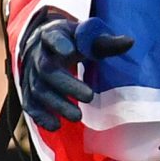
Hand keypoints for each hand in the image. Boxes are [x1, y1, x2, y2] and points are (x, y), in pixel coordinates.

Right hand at [18, 14, 133, 129]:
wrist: (47, 47)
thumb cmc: (73, 41)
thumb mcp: (87, 38)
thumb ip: (105, 43)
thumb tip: (130, 42)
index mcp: (53, 35)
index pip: (52, 36)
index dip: (58, 43)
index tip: (70, 50)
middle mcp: (38, 54)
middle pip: (47, 69)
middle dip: (67, 84)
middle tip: (89, 96)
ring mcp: (31, 73)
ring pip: (38, 89)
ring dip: (57, 104)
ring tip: (77, 116)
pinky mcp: (29, 90)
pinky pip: (29, 104)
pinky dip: (40, 116)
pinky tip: (55, 125)